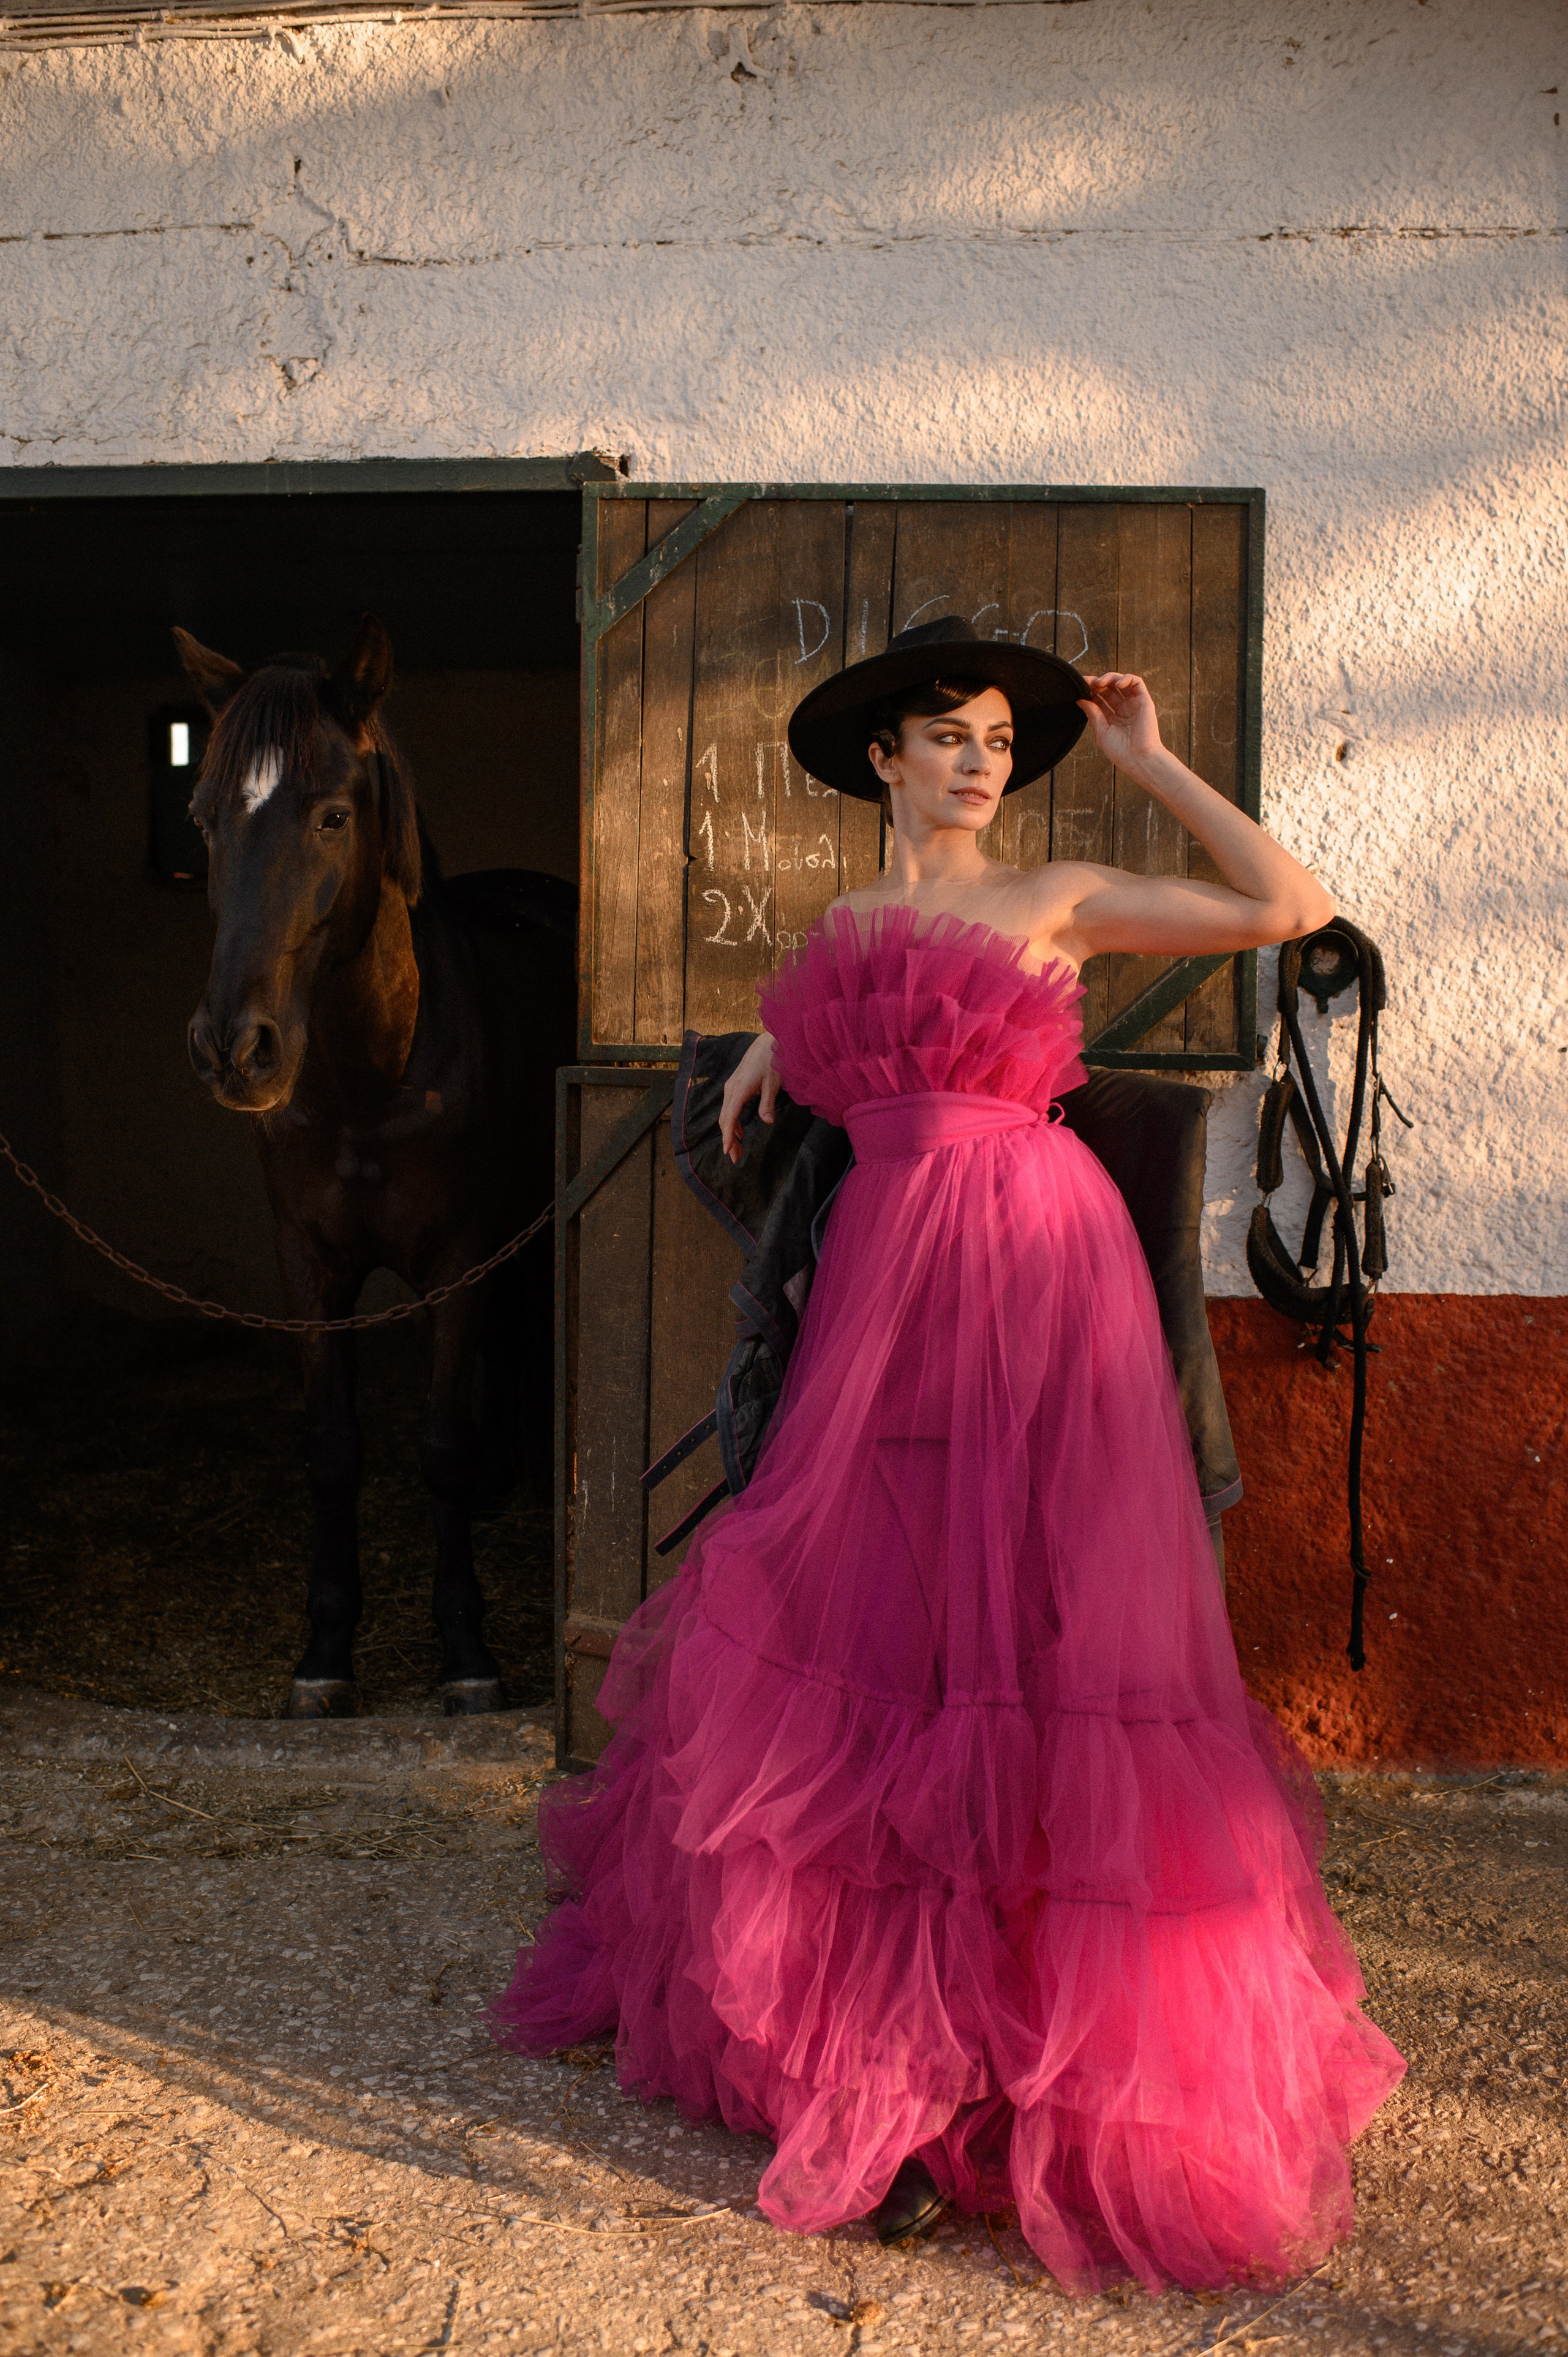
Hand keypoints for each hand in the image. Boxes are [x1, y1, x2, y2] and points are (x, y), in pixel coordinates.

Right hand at [719, 1032, 779, 1162]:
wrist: (768, 1041)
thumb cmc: (772, 1060)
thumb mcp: (773, 1083)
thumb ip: (767, 1103)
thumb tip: (767, 1122)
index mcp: (739, 1089)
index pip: (729, 1118)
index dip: (728, 1136)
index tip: (727, 1151)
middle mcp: (731, 1089)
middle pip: (725, 1119)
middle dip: (729, 1139)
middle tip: (735, 1158)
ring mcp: (731, 1086)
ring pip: (726, 1114)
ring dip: (731, 1132)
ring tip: (738, 1149)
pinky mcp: (735, 1085)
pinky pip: (730, 1107)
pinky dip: (733, 1122)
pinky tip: (741, 1132)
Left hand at [1077, 672, 1165, 773]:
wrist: (1139, 759)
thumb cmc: (1120, 751)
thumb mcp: (1101, 731)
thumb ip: (1093, 713)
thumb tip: (1080, 699)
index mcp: (1112, 718)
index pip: (1099, 698)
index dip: (1090, 691)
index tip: (1080, 687)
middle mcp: (1123, 709)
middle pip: (1108, 689)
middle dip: (1097, 683)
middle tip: (1088, 683)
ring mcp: (1133, 704)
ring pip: (1121, 682)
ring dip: (1109, 678)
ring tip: (1099, 682)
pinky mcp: (1144, 701)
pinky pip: (1137, 682)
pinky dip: (1126, 678)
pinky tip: (1116, 684)